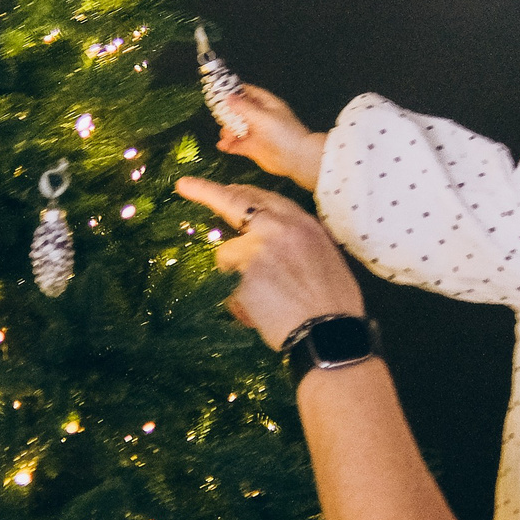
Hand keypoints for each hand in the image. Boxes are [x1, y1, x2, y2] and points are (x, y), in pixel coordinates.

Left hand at [172, 177, 364, 348]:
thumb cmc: (333, 304)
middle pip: (234, 203)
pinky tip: (258, 316)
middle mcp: (278, 229)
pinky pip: (227, 287)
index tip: (226, 188)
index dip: (242, 192)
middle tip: (186, 186)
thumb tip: (275, 241)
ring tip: (262, 304)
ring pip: (227, 256)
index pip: (265, 198)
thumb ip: (296, 241)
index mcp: (302, 224)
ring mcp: (257, 249)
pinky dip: (237, 303)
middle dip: (205, 191)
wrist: (330, 333)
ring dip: (233, 277)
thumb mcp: (325, 257)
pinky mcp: (243, 274)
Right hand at [214, 84, 327, 188]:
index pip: (248, 92)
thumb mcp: (262, 117)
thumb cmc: (285, 134)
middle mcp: (261, 117)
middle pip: (239, 111)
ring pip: (237, 128)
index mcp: (267, 105)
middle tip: (219, 117)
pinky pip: (238, 144)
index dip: (235, 91)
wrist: (297, 158)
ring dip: (228, 131)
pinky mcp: (254, 148)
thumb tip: (228, 97)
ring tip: (226, 136)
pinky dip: (230, 145)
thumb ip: (244, 107)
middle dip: (228, 114)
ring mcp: (257, 133)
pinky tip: (224, 146)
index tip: (221, 92)